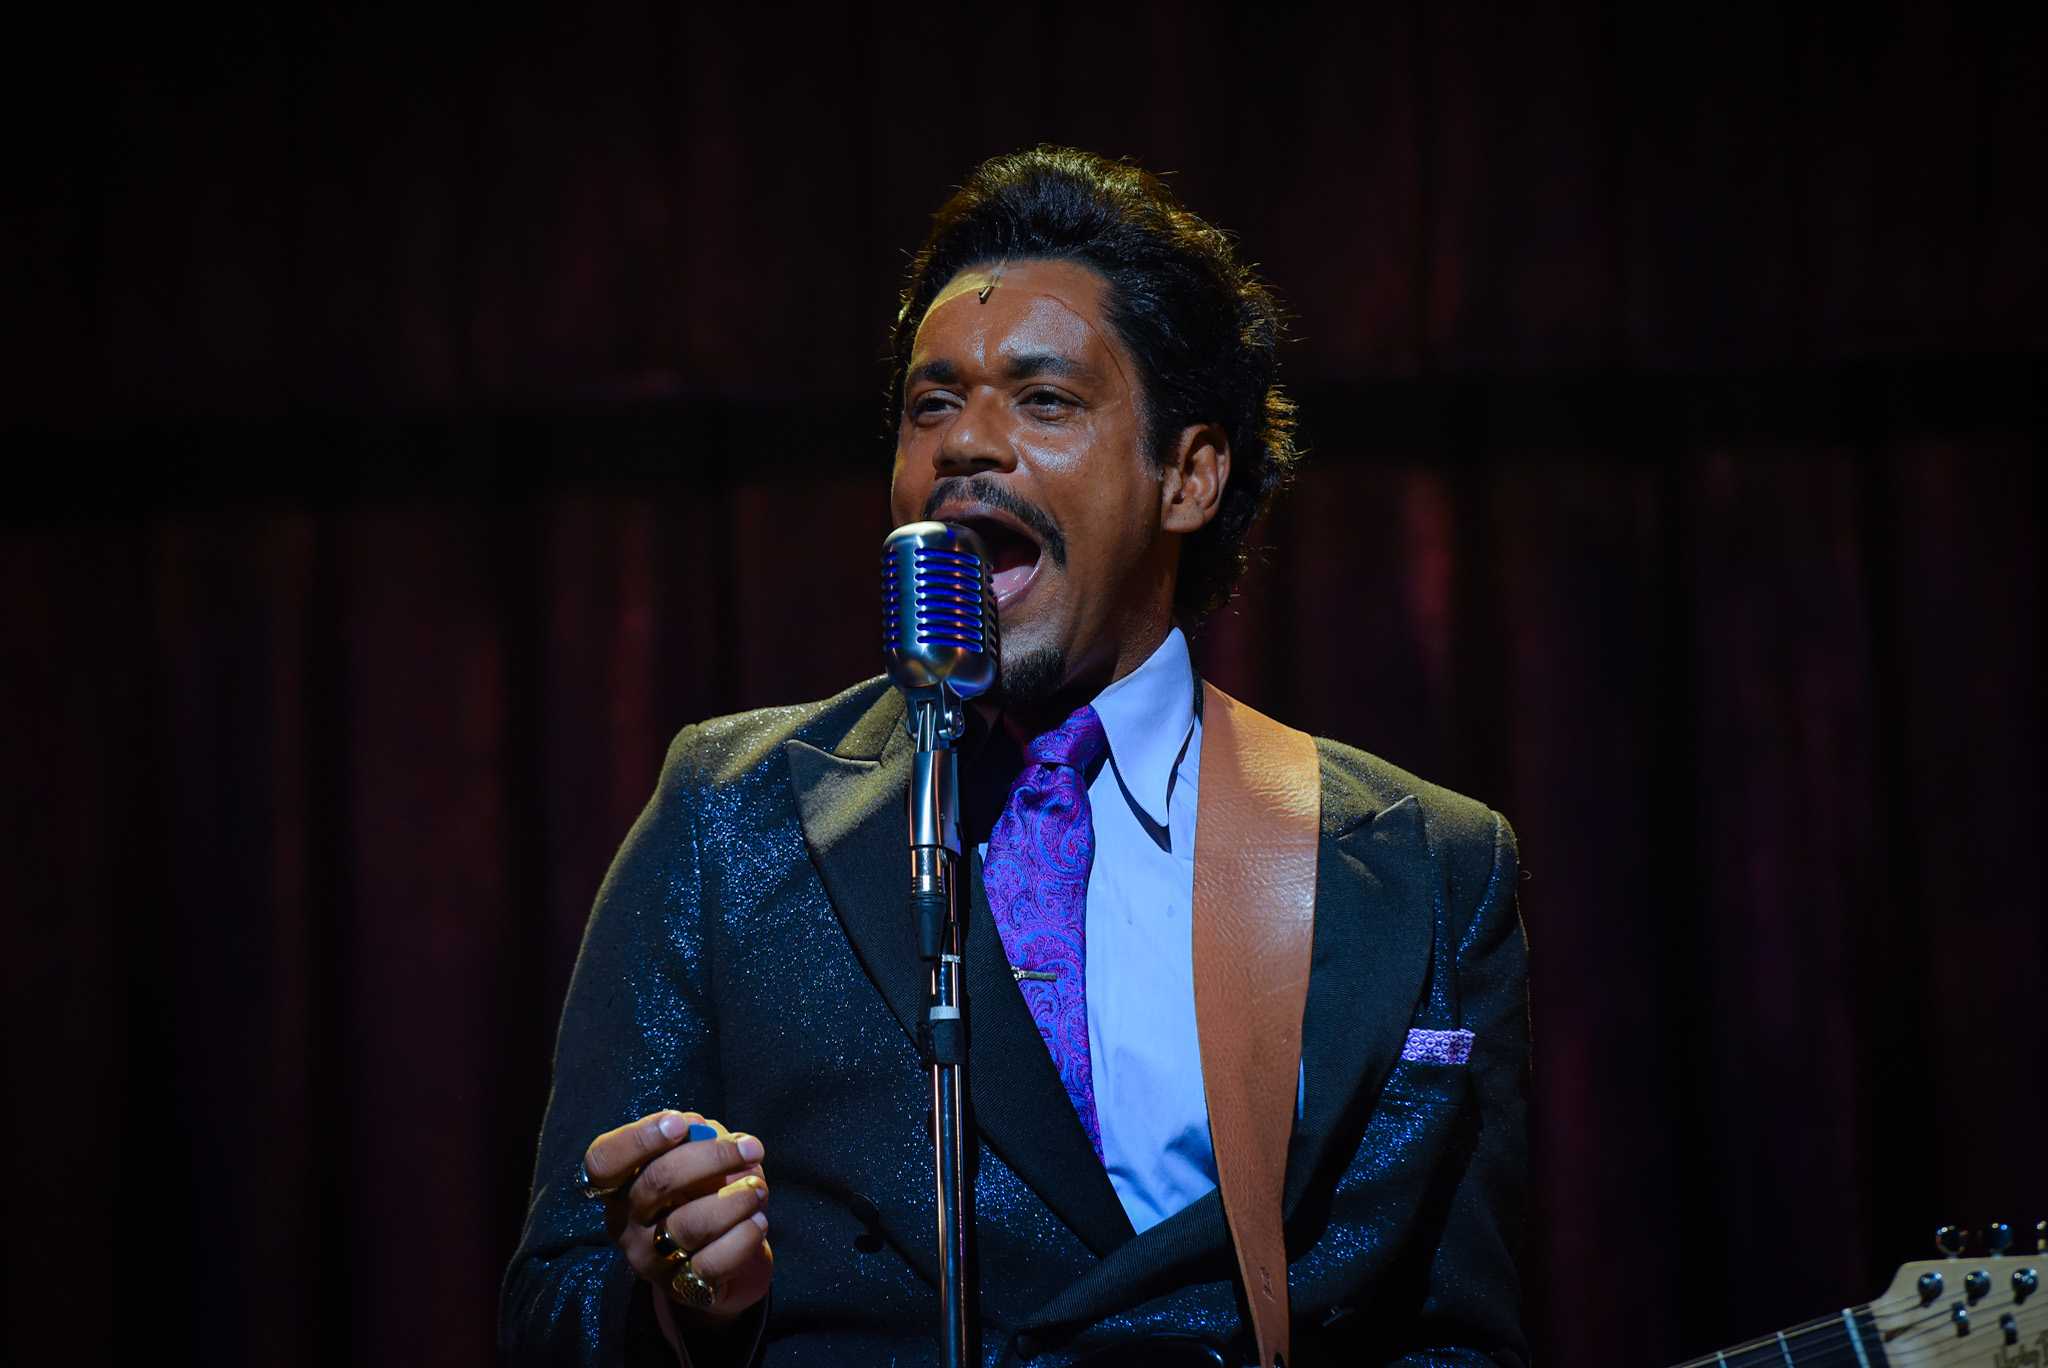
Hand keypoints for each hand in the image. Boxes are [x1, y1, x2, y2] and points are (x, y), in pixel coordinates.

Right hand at [582, 1111, 772, 1323]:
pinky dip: (743, 1236)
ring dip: (735, 1200)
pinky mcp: (678, 1287)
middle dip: (713, 1157)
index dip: (639, 1138)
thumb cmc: (703, 1188)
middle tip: (751, 1148)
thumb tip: (699, 1128)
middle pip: (658, 1182)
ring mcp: (648, 1259)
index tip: (679, 1122)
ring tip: (758, 1189)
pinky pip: (713, 1262)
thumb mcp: (697, 1155)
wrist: (718, 1251)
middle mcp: (624, 1223)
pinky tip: (758, 1220)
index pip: (603, 1161)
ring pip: (690, 1224)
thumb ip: (697, 1136)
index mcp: (618, 1185)